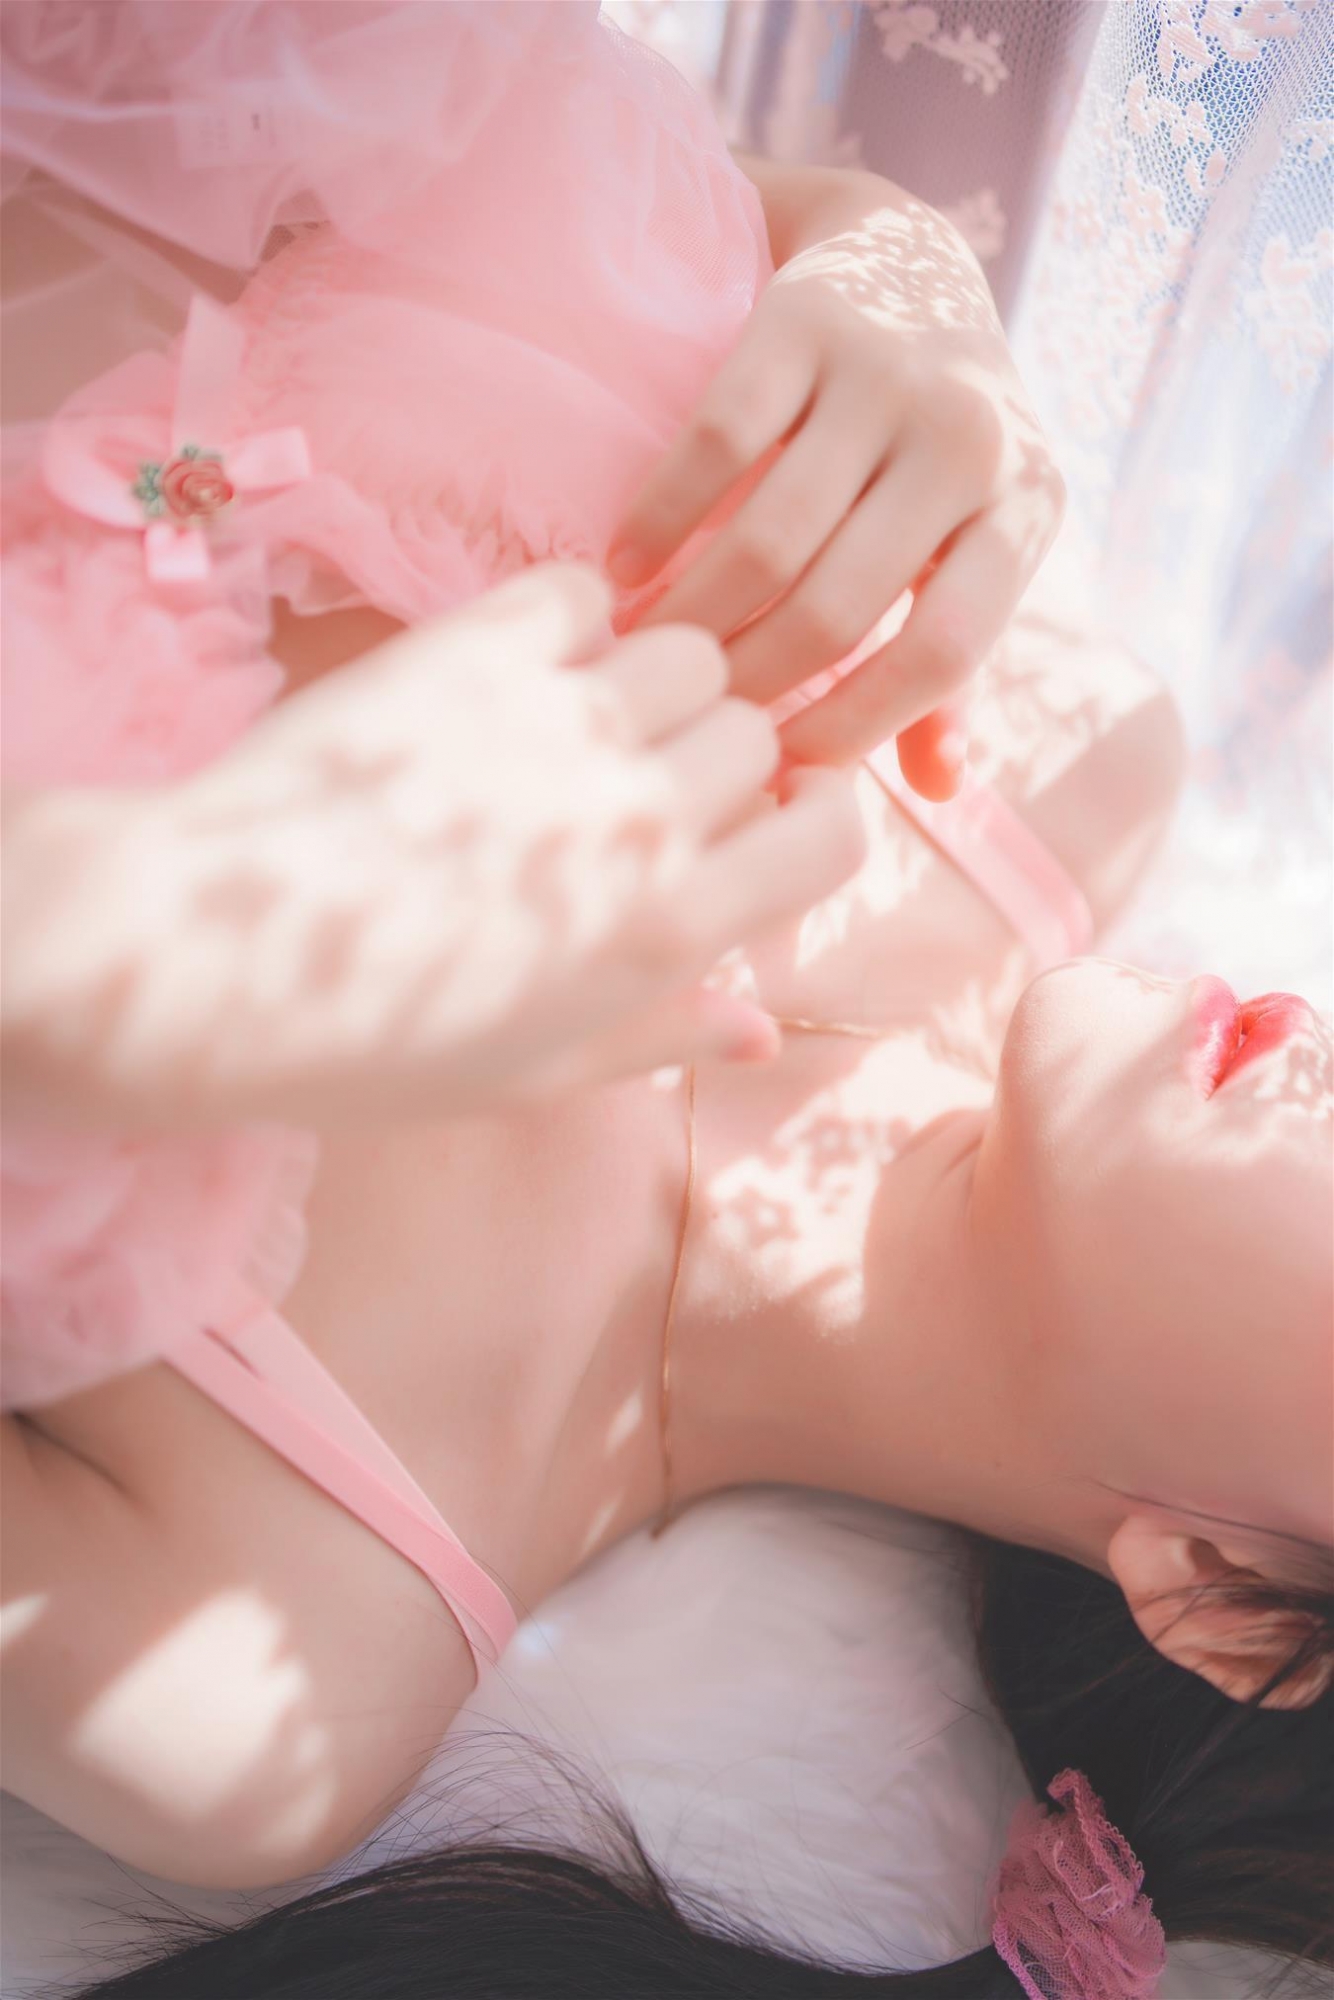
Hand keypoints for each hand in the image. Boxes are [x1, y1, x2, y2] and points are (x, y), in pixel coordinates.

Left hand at [4, 567, 864, 1125]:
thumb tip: (765, 1024)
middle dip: (721, 759)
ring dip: (658, 685)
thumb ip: (661, 1038)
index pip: (833, 832)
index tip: (753, 835)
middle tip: (640, 785)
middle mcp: (635, 816)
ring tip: (586, 720)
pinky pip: (585, 591)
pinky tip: (529, 668)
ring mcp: (557, 721)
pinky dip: (577, 621)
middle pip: (762, 730)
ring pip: (692, 650)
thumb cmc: (364, 1043)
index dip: (808, 826)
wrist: (201, 960)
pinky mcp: (471, 650)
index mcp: (663, 931)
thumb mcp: (529, 1075)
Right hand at [609, 171, 1064, 797]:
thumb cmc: (938, 447)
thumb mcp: (976, 543)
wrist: (912, 259)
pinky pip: (715, 442)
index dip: (856, 726)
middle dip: (750, 681)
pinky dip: (657, 520)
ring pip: (771, 537)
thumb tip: (935, 790)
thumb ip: (954, 664)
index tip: (779, 765)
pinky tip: (619, 568)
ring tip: (644, 655)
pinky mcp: (805, 322)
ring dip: (692, 615)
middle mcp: (969, 441)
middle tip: (689, 717)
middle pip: (840, 607)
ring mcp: (888, 375)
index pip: (943, 653)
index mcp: (1026, 510)